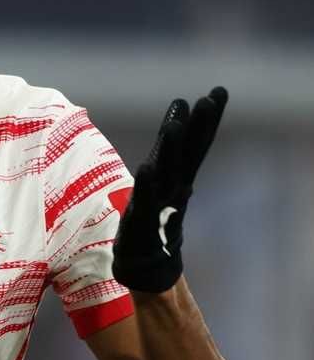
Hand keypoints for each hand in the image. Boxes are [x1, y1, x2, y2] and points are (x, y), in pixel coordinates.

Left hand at [112, 87, 227, 292]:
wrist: (148, 266)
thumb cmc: (152, 219)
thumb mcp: (161, 182)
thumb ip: (167, 152)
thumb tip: (175, 119)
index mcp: (178, 178)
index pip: (195, 144)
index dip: (206, 119)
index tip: (218, 92)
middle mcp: (174, 188)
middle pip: (188, 154)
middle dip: (198, 127)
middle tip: (208, 99)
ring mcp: (159, 206)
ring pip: (166, 172)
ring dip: (170, 149)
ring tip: (173, 125)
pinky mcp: (142, 223)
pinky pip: (145, 201)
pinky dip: (148, 185)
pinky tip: (147, 167)